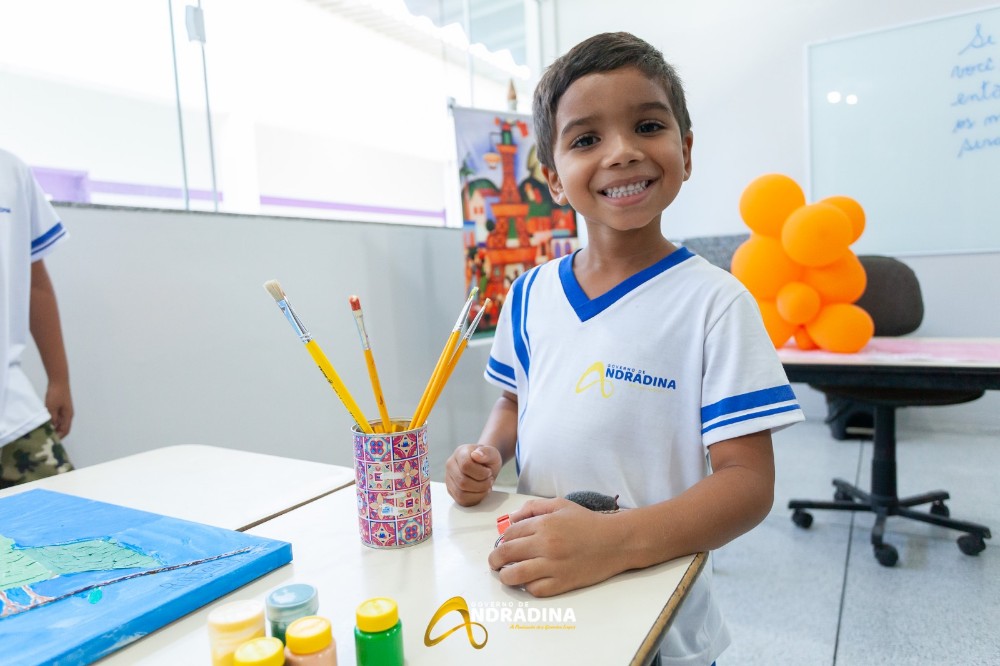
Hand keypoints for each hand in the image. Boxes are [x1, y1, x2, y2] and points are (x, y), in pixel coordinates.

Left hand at [45, 381, 73, 438]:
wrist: (59, 381)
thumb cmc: (56, 394)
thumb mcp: (52, 408)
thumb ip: (52, 419)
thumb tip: (51, 428)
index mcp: (68, 416)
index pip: (65, 430)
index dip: (59, 437)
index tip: (50, 440)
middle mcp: (68, 414)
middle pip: (63, 427)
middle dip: (56, 433)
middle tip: (46, 437)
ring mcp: (65, 410)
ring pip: (60, 423)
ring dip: (54, 427)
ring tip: (44, 430)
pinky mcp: (61, 407)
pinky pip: (58, 417)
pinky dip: (53, 421)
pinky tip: (45, 421)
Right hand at [445, 444, 502, 505]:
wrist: (484, 465)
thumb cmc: (487, 459)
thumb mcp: (492, 453)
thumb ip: (487, 452)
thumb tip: (476, 455)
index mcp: (460, 453)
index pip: (465, 465)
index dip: (480, 472)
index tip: (488, 472)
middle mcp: (450, 465)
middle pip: (462, 482)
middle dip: (481, 484)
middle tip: (489, 480)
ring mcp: (449, 478)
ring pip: (461, 493)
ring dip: (478, 493)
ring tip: (486, 486)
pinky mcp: (451, 490)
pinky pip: (461, 500)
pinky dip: (475, 499)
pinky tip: (481, 492)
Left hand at [488, 498, 624, 596]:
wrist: (616, 541)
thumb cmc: (588, 522)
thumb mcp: (560, 504)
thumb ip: (533, 508)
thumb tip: (511, 519)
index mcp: (544, 524)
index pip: (509, 534)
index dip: (502, 539)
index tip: (503, 544)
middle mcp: (546, 545)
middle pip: (505, 554)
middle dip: (495, 559)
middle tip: (495, 562)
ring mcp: (553, 566)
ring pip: (515, 575)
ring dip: (505, 576)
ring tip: (506, 574)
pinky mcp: (562, 583)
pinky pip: (535, 590)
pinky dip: (528, 587)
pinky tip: (529, 581)